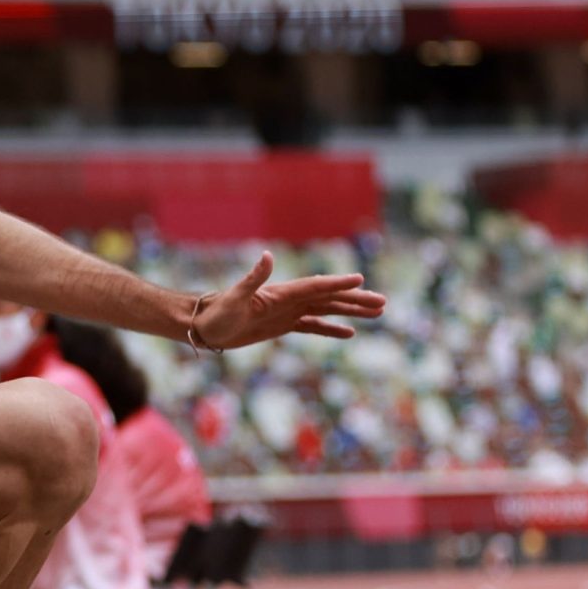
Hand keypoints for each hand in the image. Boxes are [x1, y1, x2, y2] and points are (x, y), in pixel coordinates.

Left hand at [193, 252, 384, 349]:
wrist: (204, 326)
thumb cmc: (217, 313)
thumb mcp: (235, 297)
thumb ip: (253, 278)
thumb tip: (267, 256)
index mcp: (281, 292)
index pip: (316, 287)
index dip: (338, 284)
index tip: (361, 280)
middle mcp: (288, 299)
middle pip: (329, 297)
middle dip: (356, 299)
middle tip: (383, 302)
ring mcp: (288, 311)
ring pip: (327, 310)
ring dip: (351, 311)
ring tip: (378, 313)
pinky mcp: (283, 325)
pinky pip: (313, 326)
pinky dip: (331, 328)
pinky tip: (350, 332)